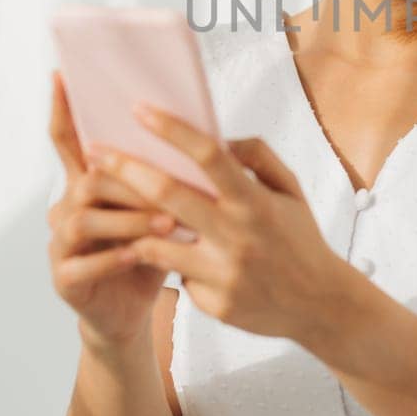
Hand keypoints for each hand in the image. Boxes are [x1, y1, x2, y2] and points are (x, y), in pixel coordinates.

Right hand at [45, 70, 180, 347]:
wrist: (130, 311)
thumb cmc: (150, 249)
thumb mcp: (159, 207)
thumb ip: (163, 174)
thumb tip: (198, 131)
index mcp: (87, 184)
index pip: (68, 139)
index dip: (62, 109)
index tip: (61, 75)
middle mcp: (66, 207)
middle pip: (87, 178)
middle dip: (127, 178)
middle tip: (167, 182)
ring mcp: (60, 243)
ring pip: (83, 217)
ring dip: (127, 217)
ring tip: (167, 222)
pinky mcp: (64, 278)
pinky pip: (83, 263)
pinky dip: (114, 256)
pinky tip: (140, 254)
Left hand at [87, 103, 350, 343]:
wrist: (321, 305)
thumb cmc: (301, 239)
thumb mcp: (290, 190)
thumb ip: (256, 157)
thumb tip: (219, 140)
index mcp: (255, 202)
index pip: (208, 155)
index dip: (172, 130)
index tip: (140, 110)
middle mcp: (237, 236)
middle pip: (167, 195)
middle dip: (125, 169)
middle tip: (95, 152)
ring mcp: (223, 273)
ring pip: (157, 241)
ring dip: (130, 222)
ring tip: (110, 206)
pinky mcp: (213, 304)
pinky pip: (177, 274)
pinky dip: (171, 261)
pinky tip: (170, 257)